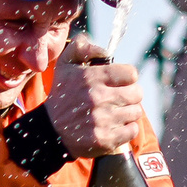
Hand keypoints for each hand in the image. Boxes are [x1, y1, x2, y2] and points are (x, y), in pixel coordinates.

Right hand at [44, 38, 143, 156]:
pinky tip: (114, 126)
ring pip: (136, 112)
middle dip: (130, 95)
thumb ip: (81, 47)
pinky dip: (126, 129)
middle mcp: (97, 98)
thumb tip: (104, 50)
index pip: (131, 73)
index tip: (120, 82)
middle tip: (118, 98)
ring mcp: (102, 120)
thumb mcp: (65, 65)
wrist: (49, 130)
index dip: (127, 77)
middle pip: (137, 93)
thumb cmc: (62, 95)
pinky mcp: (104, 139)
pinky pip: (132, 131)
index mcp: (90, 77)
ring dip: (128, 112)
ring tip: (113, 113)